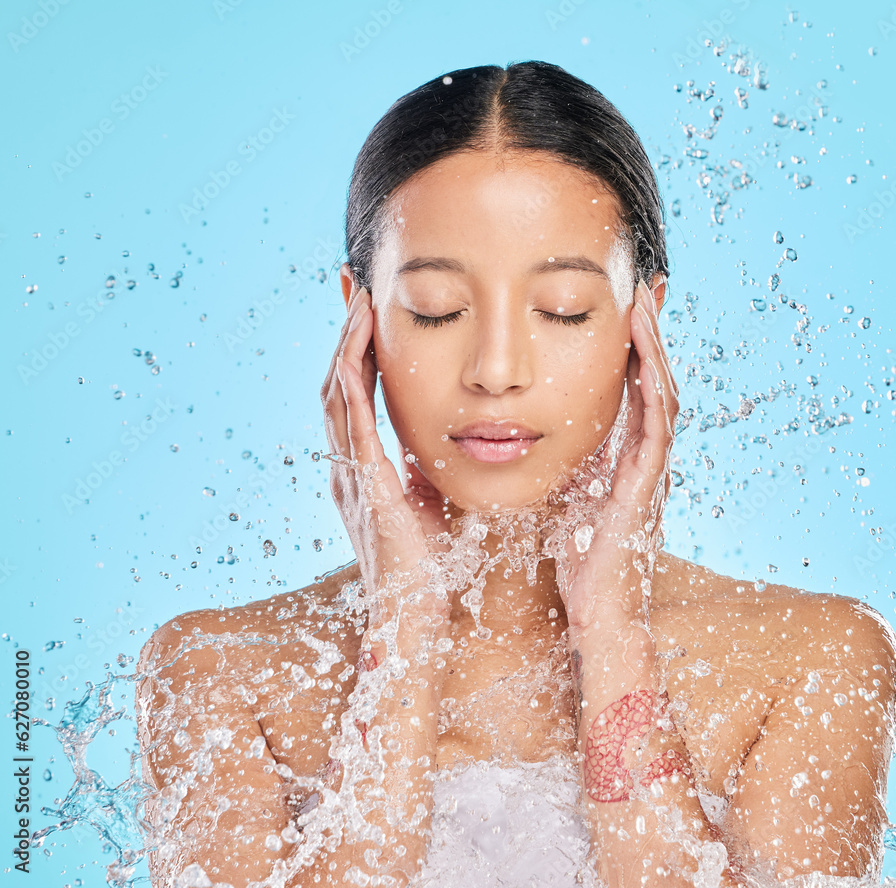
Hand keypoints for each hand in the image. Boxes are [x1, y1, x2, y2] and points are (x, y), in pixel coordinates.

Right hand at [320, 286, 452, 620]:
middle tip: (352, 285)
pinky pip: (350, 419)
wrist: (413, 616)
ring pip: (336, 392)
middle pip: (337, 381)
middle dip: (345, 333)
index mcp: (363, 469)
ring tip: (358, 299)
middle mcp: (347, 465)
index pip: (355, 395)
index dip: (358, 350)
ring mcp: (348, 473)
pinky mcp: (362, 483)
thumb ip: (426, 470)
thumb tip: (447, 438)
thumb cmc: (427, 567)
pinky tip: (359, 345)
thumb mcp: (428, 505)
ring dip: (346, 343)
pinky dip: (351, 377)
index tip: (365, 310)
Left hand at [546, 279, 678, 631]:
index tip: (621, 307)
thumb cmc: (580, 561)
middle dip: (650, 334)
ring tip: (644, 304)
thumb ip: (561, 465)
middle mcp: (646, 457)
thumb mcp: (566, 499)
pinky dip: (654, 386)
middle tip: (643, 287)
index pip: (634, 389)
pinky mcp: (648, 484)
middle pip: (655, 381)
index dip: (633, 348)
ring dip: (655, 347)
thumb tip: (525, 435)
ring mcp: (653, 469)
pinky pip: (658, 425)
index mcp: (626, 458)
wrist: (599, 612)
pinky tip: (645, 354)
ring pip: (663, 393)